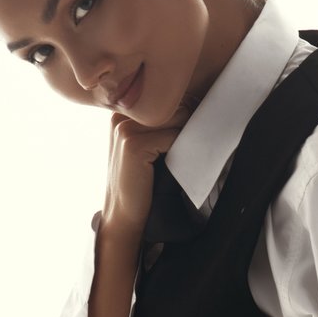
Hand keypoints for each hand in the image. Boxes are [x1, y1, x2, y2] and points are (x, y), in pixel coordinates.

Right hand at [101, 104, 190, 237]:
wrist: (123, 215)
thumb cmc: (141, 184)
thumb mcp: (147, 148)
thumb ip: (161, 126)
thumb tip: (196, 105)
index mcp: (123, 114)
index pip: (167, 100)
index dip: (186, 115)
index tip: (193, 133)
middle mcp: (121, 116)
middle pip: (174, 105)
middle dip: (190, 124)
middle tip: (192, 147)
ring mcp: (125, 129)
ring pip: (177, 118)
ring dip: (189, 136)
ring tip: (184, 157)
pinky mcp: (134, 144)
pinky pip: (173, 136)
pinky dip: (183, 150)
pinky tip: (176, 166)